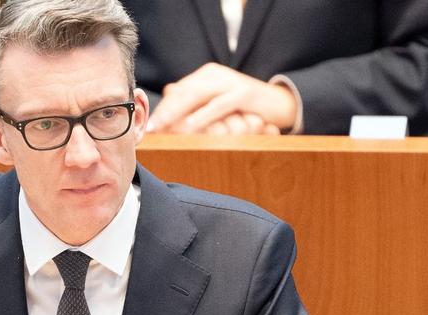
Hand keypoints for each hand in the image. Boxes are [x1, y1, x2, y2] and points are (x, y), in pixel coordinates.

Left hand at [147, 63, 295, 134]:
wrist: (279, 103)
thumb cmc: (244, 108)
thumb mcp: (215, 104)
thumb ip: (194, 102)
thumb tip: (169, 96)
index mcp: (206, 76)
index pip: (178, 91)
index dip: (162, 107)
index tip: (148, 125)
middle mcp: (215, 74)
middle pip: (183, 92)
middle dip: (165, 110)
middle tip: (150, 127)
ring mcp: (230, 81)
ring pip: (196, 96)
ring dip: (177, 113)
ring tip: (162, 126)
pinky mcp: (243, 93)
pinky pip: (218, 106)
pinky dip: (202, 117)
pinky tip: (188, 127)